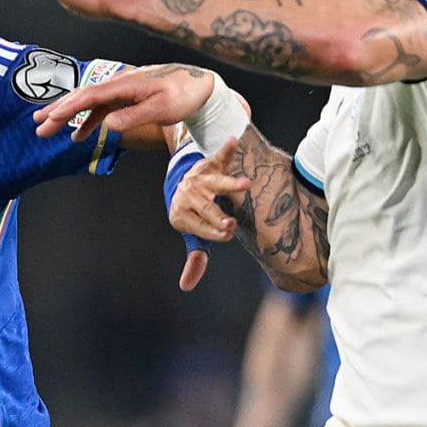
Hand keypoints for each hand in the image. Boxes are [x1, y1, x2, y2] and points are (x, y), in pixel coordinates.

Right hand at [31, 62, 218, 141]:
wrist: (201, 85)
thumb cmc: (185, 95)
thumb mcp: (163, 108)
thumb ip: (135, 115)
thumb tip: (109, 125)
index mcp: (125, 84)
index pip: (90, 95)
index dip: (69, 106)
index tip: (52, 118)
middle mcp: (119, 84)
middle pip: (82, 97)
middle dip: (58, 111)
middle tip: (37, 125)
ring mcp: (121, 91)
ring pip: (87, 103)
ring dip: (67, 116)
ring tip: (45, 128)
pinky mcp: (126, 99)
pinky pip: (100, 110)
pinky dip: (87, 122)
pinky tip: (77, 137)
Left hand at [170, 141, 248, 290]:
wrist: (181, 182)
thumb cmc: (192, 215)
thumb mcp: (192, 236)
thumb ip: (194, 260)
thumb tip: (186, 287)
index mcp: (180, 216)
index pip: (200, 227)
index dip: (214, 232)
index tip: (227, 233)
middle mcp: (187, 196)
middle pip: (207, 209)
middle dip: (218, 217)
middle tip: (230, 224)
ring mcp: (199, 178)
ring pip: (215, 183)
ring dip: (230, 184)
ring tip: (246, 185)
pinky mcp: (210, 164)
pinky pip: (219, 156)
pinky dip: (227, 149)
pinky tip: (234, 140)